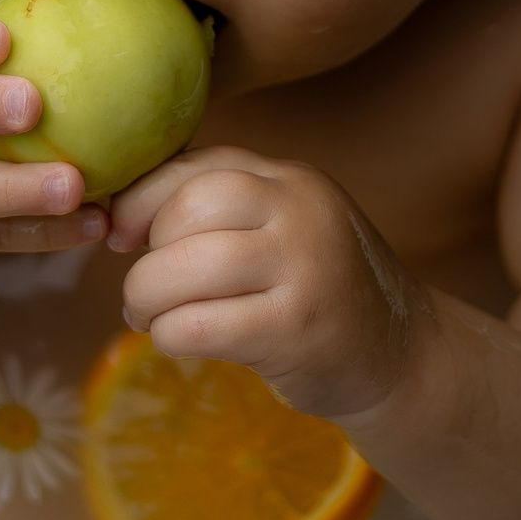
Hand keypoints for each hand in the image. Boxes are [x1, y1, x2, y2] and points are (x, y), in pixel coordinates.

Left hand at [107, 147, 424, 419]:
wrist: (402, 355)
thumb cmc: (320, 290)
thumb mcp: (285, 228)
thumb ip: (224, 210)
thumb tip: (118, 215)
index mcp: (292, 179)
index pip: (200, 164)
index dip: (143, 197)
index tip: (121, 234)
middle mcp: (302, 211)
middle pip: (192, 206)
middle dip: (147, 252)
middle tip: (142, 289)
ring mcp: (303, 269)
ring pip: (188, 266)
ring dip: (147, 297)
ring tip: (148, 317)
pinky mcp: (295, 329)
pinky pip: (200, 325)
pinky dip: (170, 335)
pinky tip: (178, 341)